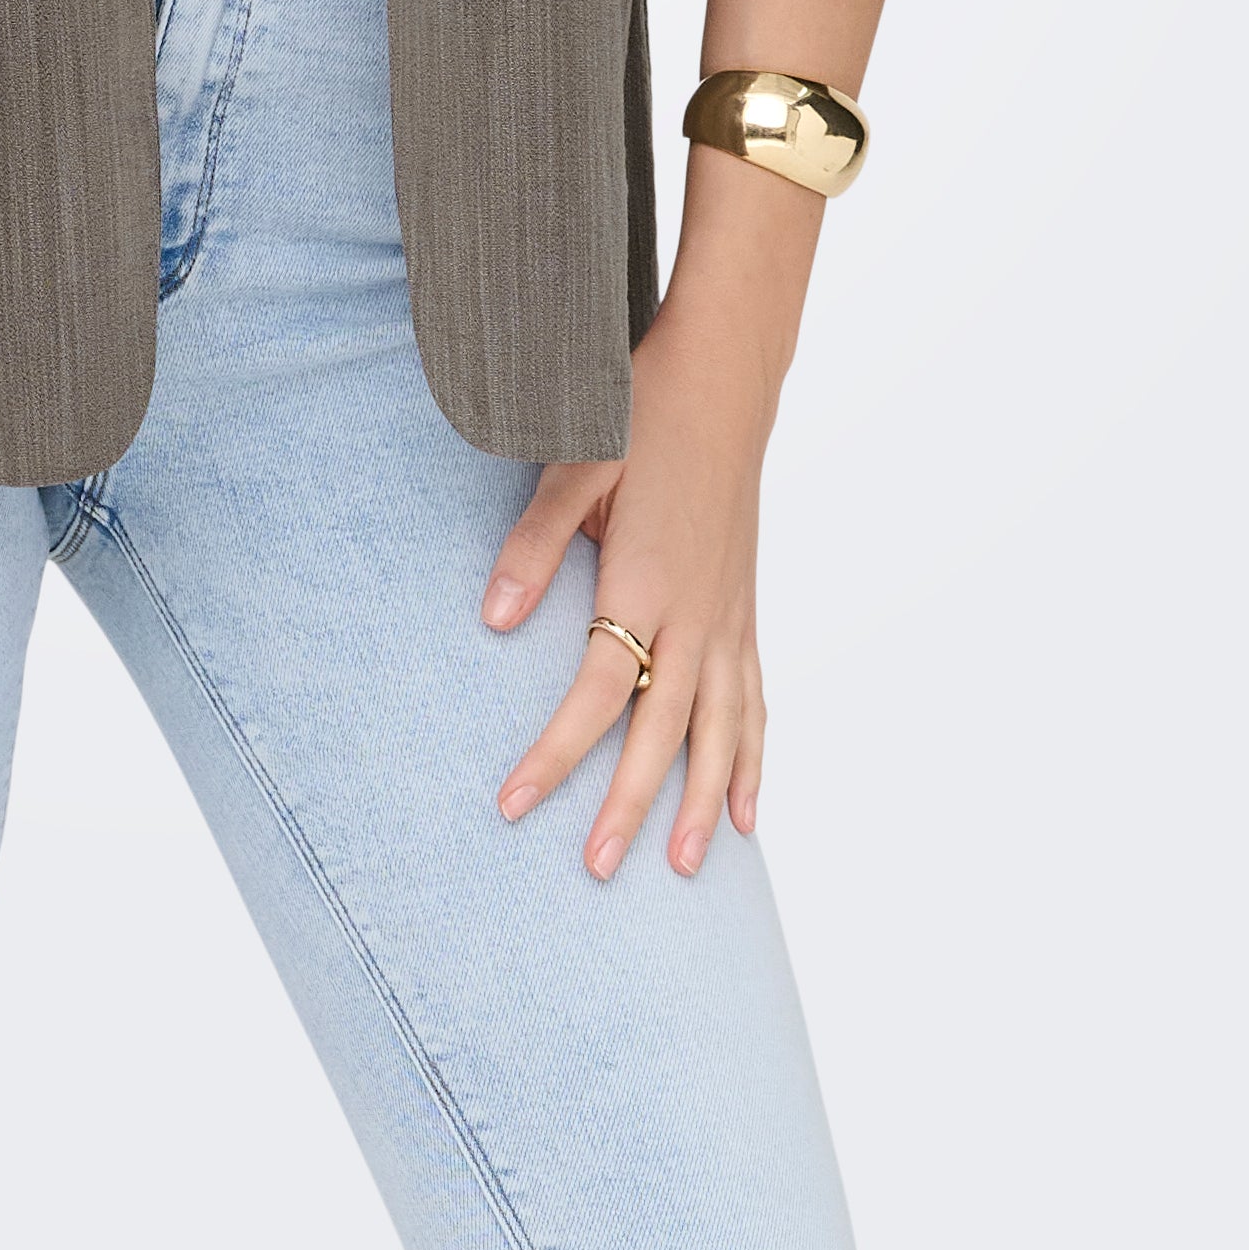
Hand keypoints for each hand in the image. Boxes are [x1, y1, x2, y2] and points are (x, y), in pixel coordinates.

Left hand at [479, 303, 773, 881]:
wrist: (722, 378)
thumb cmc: (639, 413)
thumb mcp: (573, 465)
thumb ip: (535, 546)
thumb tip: (493, 619)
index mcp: (646, 582)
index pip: (596, 692)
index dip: (555, 754)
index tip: (513, 804)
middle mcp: (696, 614)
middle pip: (664, 732)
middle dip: (630, 807)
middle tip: (596, 871)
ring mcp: (729, 616)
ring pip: (723, 731)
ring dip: (703, 802)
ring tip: (686, 868)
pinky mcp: (744, 609)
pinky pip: (755, 701)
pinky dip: (753, 758)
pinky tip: (749, 809)